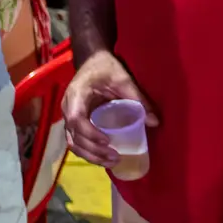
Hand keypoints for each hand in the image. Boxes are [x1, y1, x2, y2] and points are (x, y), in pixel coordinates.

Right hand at [61, 48, 157, 166]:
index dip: (90, 134)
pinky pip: (77, 142)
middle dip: (93, 151)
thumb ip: (138, 98)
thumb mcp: (122, 79)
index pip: (76, 118)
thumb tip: (155, 122)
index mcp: (76, 94)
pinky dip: (88, 153)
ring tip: (112, 162)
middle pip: (74, 136)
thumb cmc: (105, 68)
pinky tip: (104, 158)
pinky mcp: (74, 122)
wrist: (92, 61)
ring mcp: (68, 116)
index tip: (108, 142)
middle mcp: (68, 107)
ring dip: (90, 156)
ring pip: (73, 143)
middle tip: (116, 157)